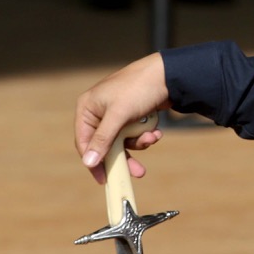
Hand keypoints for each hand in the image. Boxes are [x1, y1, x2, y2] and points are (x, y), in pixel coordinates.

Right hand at [75, 53, 170, 183]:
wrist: (168, 74)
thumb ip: (103, 139)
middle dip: (125, 156)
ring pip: (124, 141)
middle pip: (106, 145)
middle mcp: (99, 112)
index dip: (93, 161)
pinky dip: (146, 134)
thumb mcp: (119, 115)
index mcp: (87, 108)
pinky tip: (157, 131)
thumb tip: (88, 163)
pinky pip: (135, 134)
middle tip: (138, 172)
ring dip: (139, 142)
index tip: (104, 179)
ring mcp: (117, 114)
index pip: (84, 142)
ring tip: (152, 137)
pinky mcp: (133, 115)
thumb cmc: (138, 88)